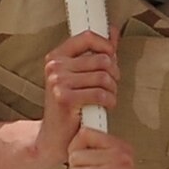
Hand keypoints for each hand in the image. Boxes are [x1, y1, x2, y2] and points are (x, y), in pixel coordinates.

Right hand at [36, 31, 118, 166]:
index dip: (106, 44)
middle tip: (110, 86)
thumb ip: (96, 53)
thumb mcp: (80, 76)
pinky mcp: (65, 98)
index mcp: (57, 56)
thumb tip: (113, 32)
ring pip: (103, 77)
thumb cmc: (70, 106)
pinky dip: (109, 101)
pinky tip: (104, 106)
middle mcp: (55, 66)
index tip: (112, 55)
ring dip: (112, 90)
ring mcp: (58, 82)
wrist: (54, 136)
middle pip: (102, 59)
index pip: (87, 37)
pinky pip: (100, 94)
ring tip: (106, 98)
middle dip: (114, 74)